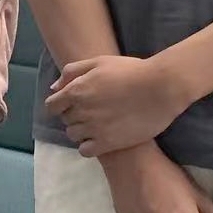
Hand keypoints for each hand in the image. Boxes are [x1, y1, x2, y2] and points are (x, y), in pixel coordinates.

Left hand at [48, 53, 189, 157]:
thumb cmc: (131, 71)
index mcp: (76, 91)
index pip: (52, 106)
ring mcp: (94, 128)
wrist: (161, 87)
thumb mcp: (99, 62)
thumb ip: (73, 72)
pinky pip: (85, 151)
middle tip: (92, 111)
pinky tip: (101, 138)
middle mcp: (81, 111)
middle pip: (65, 120)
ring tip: (98, 124)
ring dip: (81, 131)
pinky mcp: (108, 143)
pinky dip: (89, 146)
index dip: (60, 105)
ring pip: (73, 135)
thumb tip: (54, 88)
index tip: (72, 104)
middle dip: (74, 115)